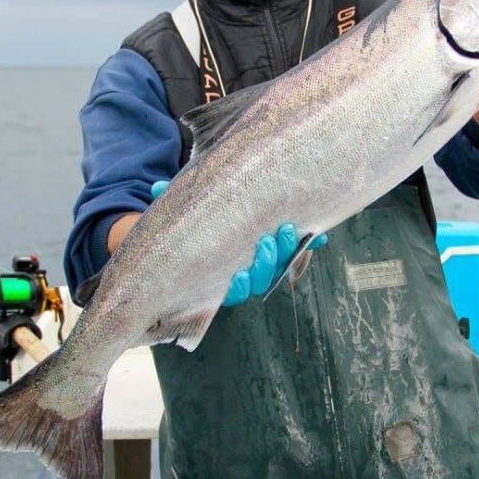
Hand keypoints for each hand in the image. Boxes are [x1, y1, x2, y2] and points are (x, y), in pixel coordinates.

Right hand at [151, 180, 327, 306]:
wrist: (208, 217)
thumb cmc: (190, 219)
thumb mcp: (179, 209)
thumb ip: (172, 201)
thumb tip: (159, 189)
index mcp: (219, 270)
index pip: (232, 289)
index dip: (240, 285)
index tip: (240, 274)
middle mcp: (243, 270)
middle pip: (262, 278)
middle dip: (267, 262)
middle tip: (269, 240)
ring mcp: (265, 259)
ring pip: (281, 267)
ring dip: (288, 252)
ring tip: (289, 230)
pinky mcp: (284, 247)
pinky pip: (299, 252)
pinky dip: (311, 244)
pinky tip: (320, 236)